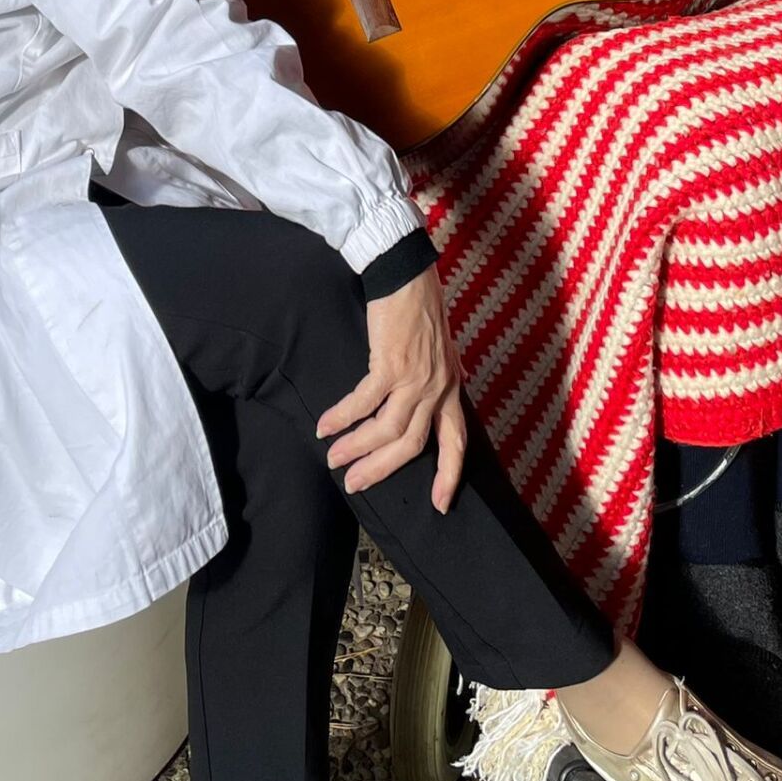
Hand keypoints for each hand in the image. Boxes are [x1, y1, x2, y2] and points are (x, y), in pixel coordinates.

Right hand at [315, 266, 466, 510]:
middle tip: (354, 485)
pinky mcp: (392, 364)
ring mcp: (416, 378)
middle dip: (381, 469)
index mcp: (450, 389)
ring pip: (387, 430)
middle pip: (411, 445)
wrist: (407, 274)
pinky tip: (325, 425)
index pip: (456, 442)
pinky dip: (343, 417)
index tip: (439, 506)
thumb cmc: (421, 308)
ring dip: (357, 448)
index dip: (449, 476)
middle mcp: (437, 389)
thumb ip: (443, 377)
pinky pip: (364, 401)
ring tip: (333, 458)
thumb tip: (445, 393)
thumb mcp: (443, 350)